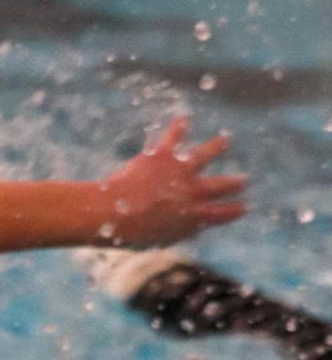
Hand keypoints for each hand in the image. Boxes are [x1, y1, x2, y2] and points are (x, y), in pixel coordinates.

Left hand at [97, 117, 246, 248]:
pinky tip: (183, 119)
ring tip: (225, 141)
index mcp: (193, 216)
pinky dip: (178, 127)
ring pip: (204, 155)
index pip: (220, 214)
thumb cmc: (133, 234)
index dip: (233, 210)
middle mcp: (192, 191)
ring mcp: (179, 171)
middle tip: (244, 180)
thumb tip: (194, 226)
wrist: (114, 213)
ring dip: (216, 147)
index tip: (244, 207)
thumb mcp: (162, 239)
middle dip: (233, 183)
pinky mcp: (163, 155)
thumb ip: (180, 231)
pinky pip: (173, 137)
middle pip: (219, 186)